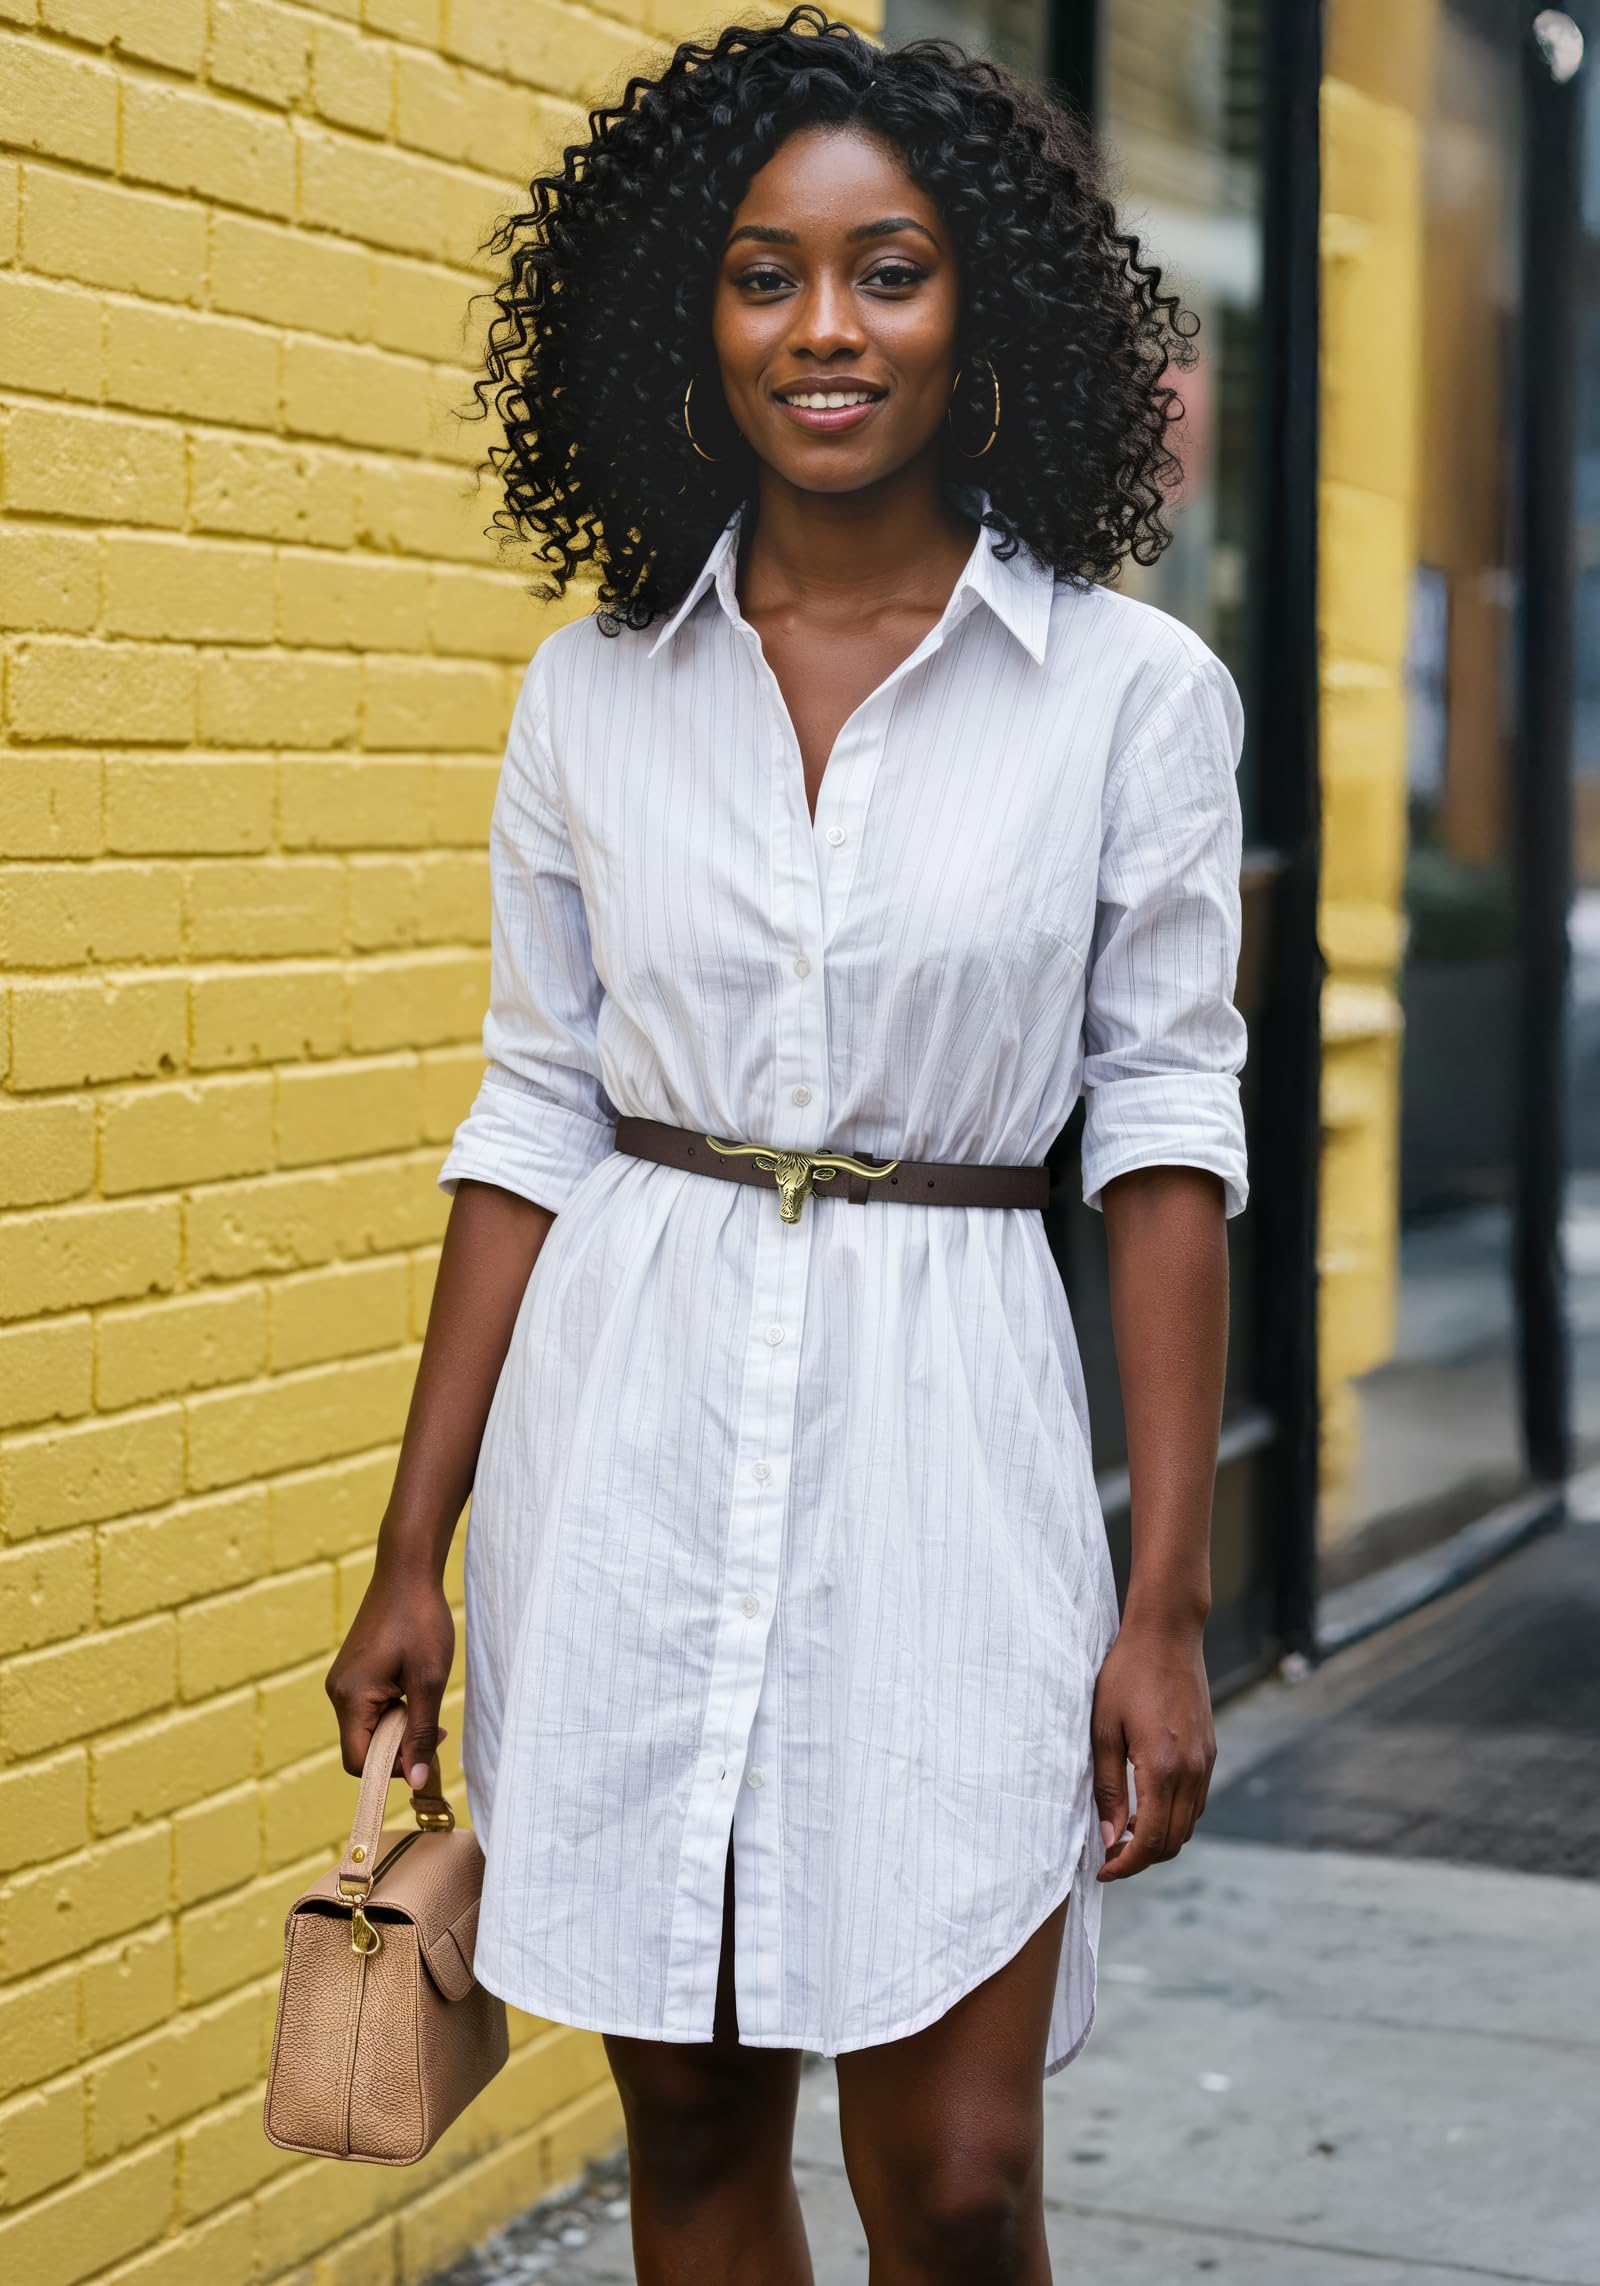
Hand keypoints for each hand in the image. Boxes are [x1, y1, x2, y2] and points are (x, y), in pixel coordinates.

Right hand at [325, 1554, 455, 1792]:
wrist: (407, 1571)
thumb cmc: (420, 1622)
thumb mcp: (428, 1682)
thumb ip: (420, 1733)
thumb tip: (416, 1781)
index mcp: (350, 1697)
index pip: (358, 1761)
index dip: (392, 1768)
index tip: (425, 1751)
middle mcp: (338, 1691)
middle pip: (363, 1745)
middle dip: (399, 1745)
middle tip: (434, 1726)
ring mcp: (344, 1680)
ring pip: (368, 1726)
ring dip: (399, 1725)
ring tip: (425, 1697)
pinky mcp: (354, 1670)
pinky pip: (369, 1706)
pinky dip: (393, 1707)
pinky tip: (414, 1685)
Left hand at [1090, 1614, 1214, 1881]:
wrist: (1167, 1634)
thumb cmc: (1126, 1674)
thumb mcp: (1103, 1730)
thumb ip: (1107, 1787)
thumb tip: (1109, 1836)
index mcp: (1162, 1768)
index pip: (1150, 1841)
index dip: (1125, 1864)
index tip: (1102, 1869)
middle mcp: (1192, 1771)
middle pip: (1173, 1842)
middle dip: (1141, 1859)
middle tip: (1108, 1855)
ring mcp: (1205, 1762)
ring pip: (1188, 1825)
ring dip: (1159, 1839)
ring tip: (1123, 1833)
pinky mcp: (1209, 1751)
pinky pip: (1196, 1802)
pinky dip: (1174, 1817)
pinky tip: (1146, 1805)